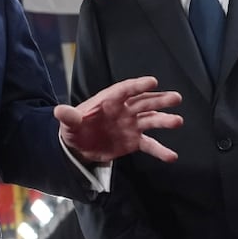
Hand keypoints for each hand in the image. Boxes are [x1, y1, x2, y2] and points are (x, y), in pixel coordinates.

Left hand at [55, 76, 182, 162]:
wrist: (78, 147)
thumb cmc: (75, 128)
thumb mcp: (68, 123)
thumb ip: (68, 116)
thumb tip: (59, 111)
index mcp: (109, 100)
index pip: (125, 90)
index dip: (138, 85)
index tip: (153, 82)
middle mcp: (123, 110)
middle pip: (143, 102)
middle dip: (159, 99)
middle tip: (175, 98)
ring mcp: (131, 125)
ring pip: (151, 120)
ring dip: (164, 120)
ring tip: (178, 121)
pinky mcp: (134, 141)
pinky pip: (149, 145)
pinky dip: (160, 150)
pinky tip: (172, 156)